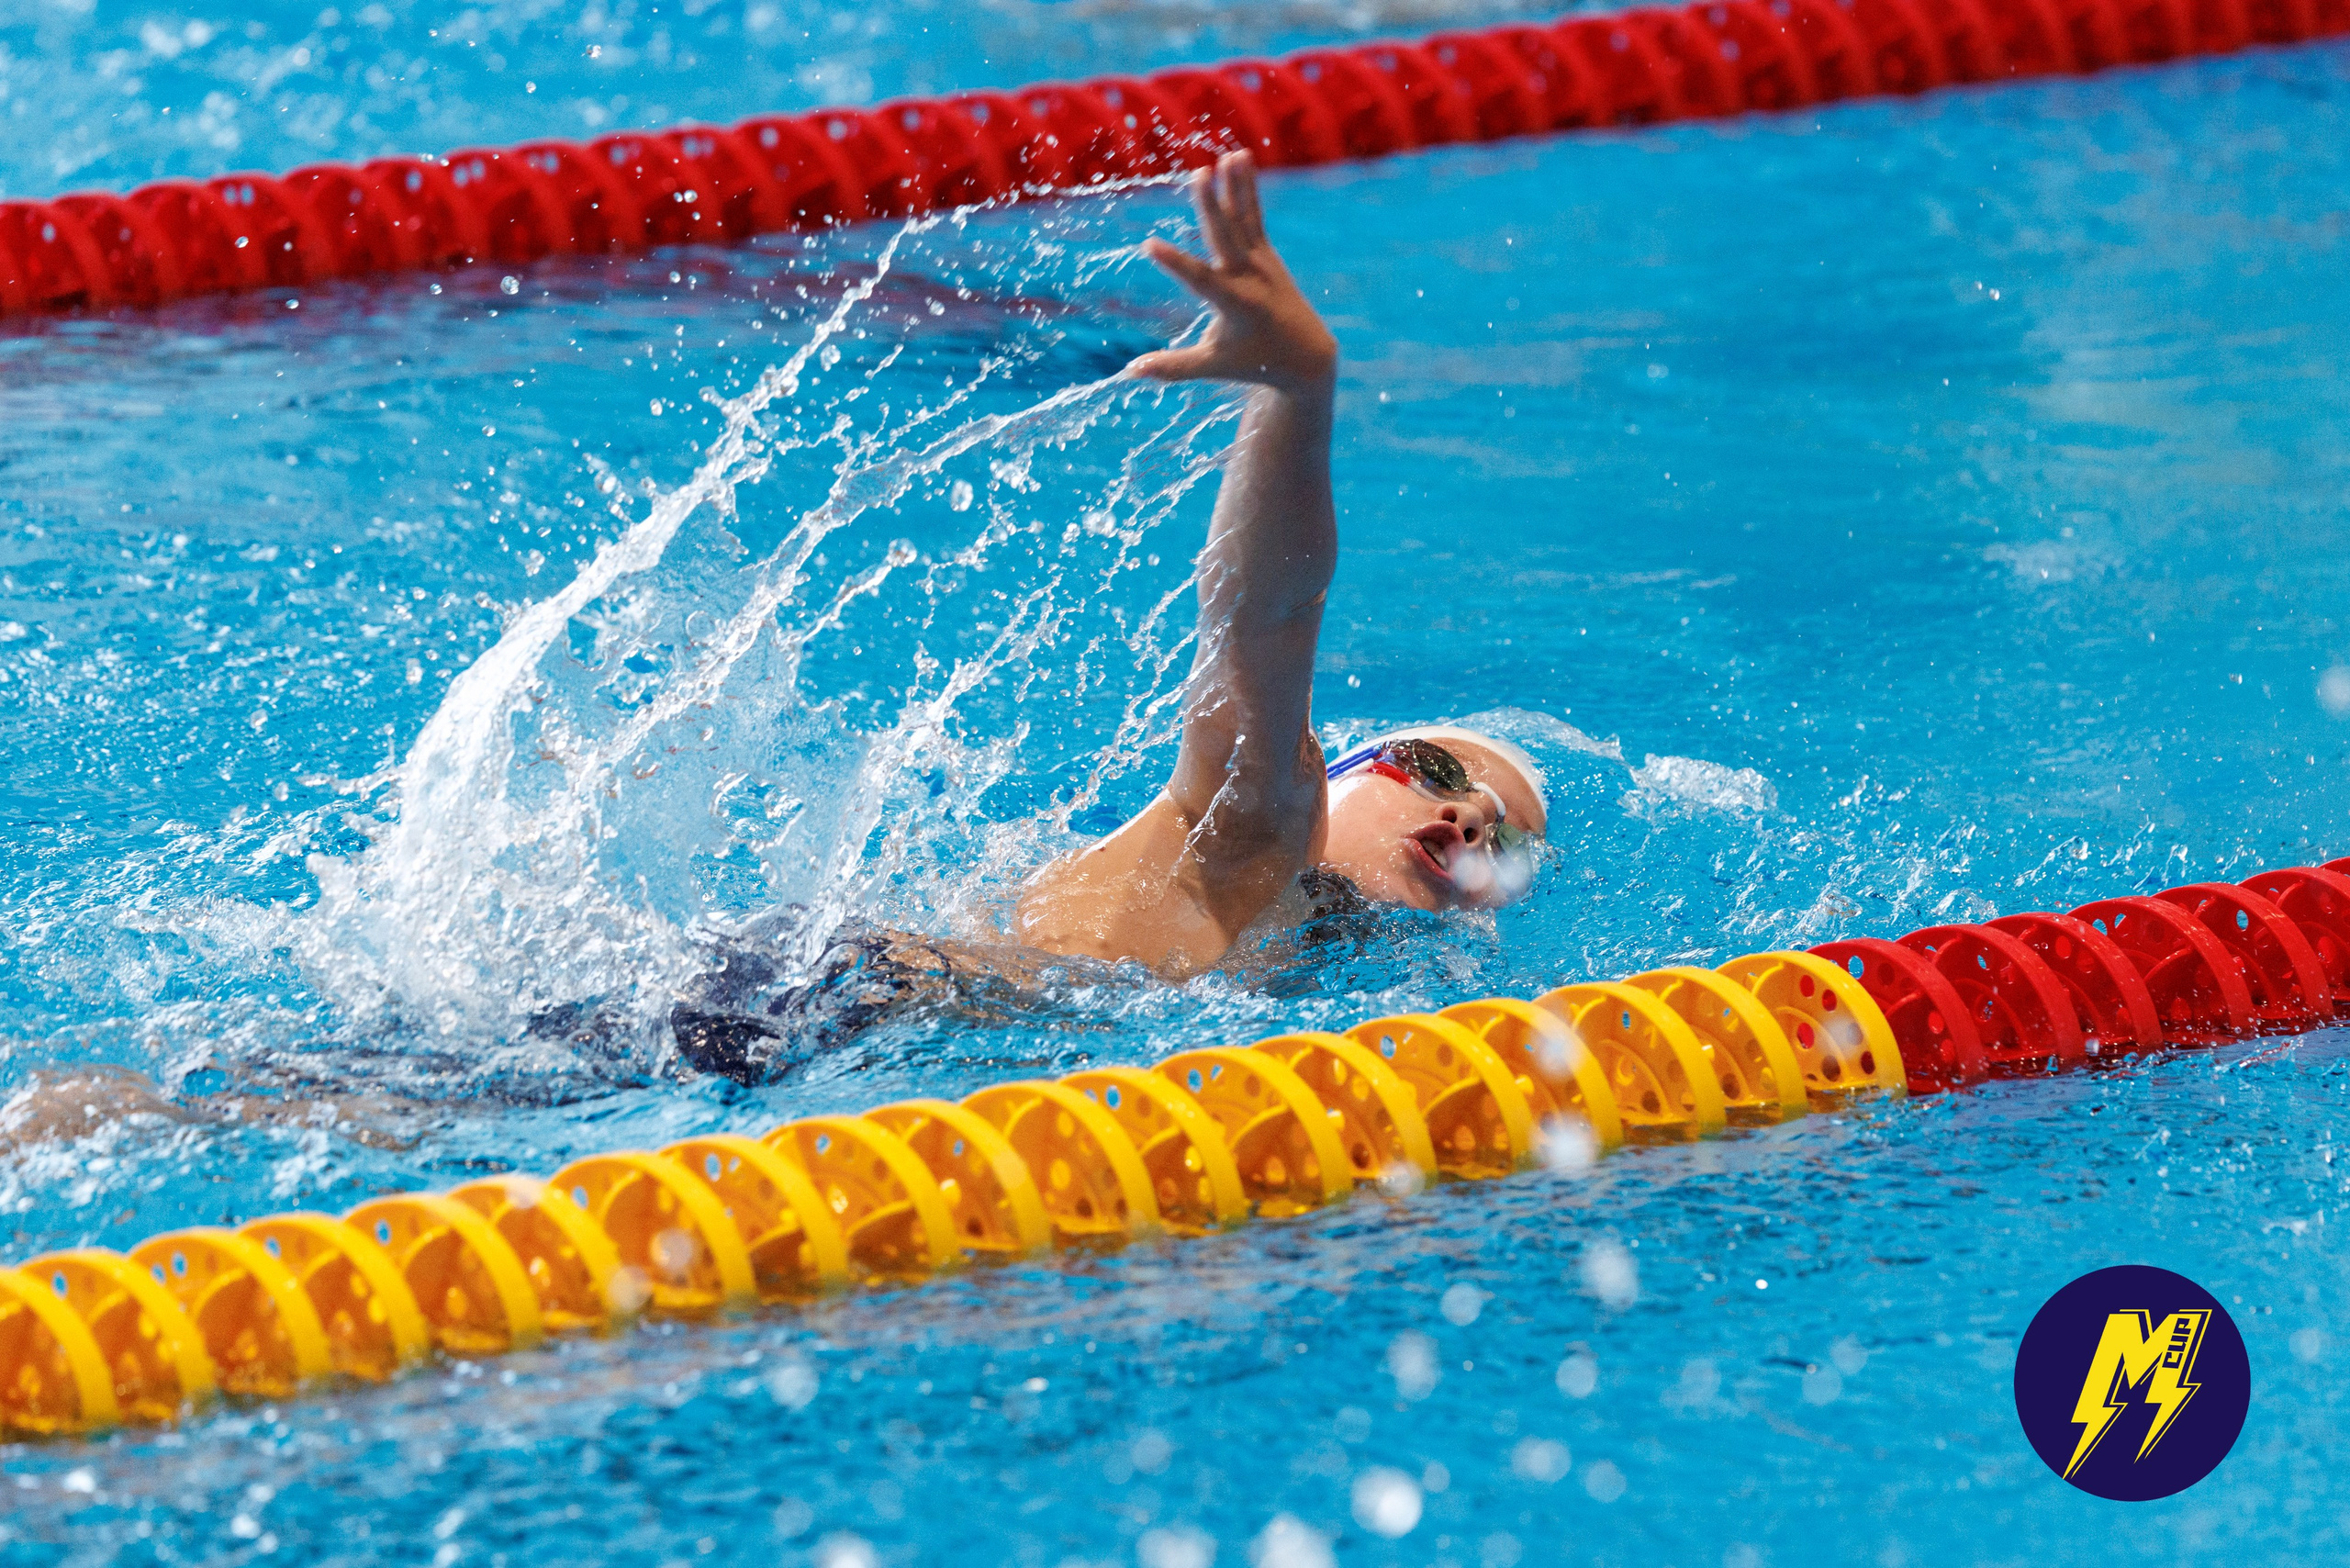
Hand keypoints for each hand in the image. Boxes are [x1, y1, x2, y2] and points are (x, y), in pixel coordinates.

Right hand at [1128, 151, 1337, 394]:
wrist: (1306, 354)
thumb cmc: (1253, 362)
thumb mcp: (1213, 366)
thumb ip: (1173, 367)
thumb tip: (1130, 371)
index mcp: (1234, 305)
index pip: (1199, 281)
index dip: (1174, 263)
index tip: (1149, 245)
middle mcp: (1249, 277)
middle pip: (1225, 237)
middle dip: (1210, 206)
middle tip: (1198, 174)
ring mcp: (1261, 261)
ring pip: (1243, 218)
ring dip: (1234, 186)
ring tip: (1226, 156)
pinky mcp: (1266, 251)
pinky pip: (1253, 214)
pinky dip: (1246, 187)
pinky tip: (1237, 157)